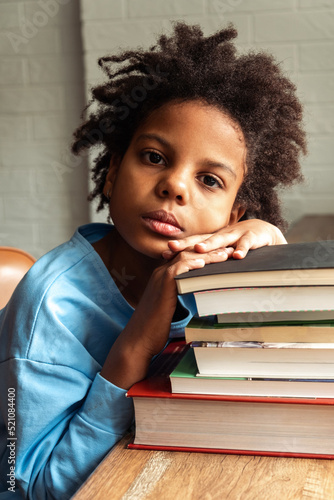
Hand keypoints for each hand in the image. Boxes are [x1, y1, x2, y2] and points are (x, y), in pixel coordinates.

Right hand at [101, 245, 230, 388]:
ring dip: (206, 255)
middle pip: (188, 253)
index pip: (187, 258)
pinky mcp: (161, 286)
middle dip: (209, 250)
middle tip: (229, 250)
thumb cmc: (155, 327)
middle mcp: (161, 272)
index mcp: (164, 276)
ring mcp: (160, 277)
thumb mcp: (171, 308)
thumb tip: (198, 300)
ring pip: (185, 258)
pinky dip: (190, 264)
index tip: (223, 255)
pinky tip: (203, 263)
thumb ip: (182, 299)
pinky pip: (177, 269)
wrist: (139, 339)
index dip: (205, 254)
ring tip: (224, 254)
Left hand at [162, 219, 286, 260]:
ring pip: (222, 239)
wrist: (264, 232)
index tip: (163, 253)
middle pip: (202, 239)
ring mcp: (236, 235)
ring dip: (210, 244)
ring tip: (199, 250)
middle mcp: (222, 235)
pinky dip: (242, 249)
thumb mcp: (223, 250)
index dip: (179, 247)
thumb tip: (188, 273)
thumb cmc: (239, 243)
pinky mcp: (253, 237)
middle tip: (172, 248)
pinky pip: (247, 244)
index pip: (193, 243)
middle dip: (187, 244)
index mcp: (214, 239)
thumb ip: (209, 259)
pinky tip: (237, 256)